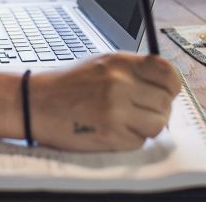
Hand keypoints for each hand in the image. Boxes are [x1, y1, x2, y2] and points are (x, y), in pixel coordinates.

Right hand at [29, 54, 180, 151]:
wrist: (34, 103)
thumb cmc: (65, 86)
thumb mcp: (99, 65)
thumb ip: (131, 71)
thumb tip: (163, 85)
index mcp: (119, 63)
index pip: (168, 73)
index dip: (171, 86)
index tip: (165, 92)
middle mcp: (120, 83)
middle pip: (165, 102)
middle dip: (156, 110)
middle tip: (139, 111)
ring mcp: (116, 109)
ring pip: (157, 124)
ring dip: (144, 127)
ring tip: (124, 122)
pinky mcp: (111, 134)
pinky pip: (138, 141)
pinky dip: (129, 140)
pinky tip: (110, 130)